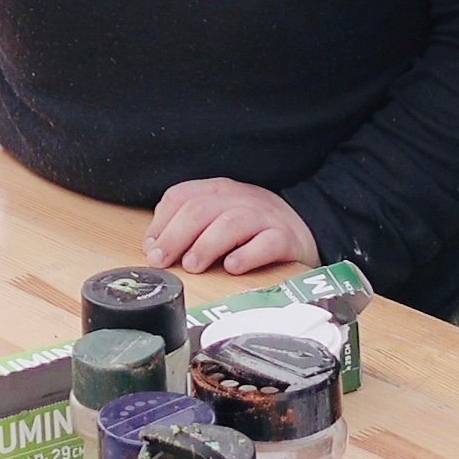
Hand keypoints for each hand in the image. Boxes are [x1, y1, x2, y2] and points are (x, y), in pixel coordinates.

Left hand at [146, 179, 318, 275]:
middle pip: (201, 209)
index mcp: (218, 191)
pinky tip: (233, 268)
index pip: (181, 196)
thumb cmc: (252, 230)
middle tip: (163, 261)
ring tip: (193, 266)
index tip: (151, 250)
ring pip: (232, 223)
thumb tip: (154, 248)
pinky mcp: (287, 238)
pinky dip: (248, 254)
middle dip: (176, 236)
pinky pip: (268, 243)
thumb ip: (187, 228)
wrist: (306, 230)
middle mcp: (240, 198)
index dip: (161, 223)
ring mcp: (265, 217)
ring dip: (207, 245)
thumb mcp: (217, 220)